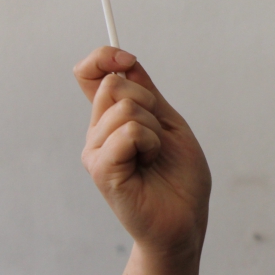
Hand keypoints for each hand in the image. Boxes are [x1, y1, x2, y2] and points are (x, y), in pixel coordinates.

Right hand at [75, 47, 210, 274]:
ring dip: (153, 128)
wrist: (185, 218)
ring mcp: (96, 153)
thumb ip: (145, 91)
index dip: (104, 56)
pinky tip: (149, 163)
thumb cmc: (178, 175)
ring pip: (125, 108)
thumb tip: (123, 59)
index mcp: (111, 119)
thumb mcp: (167, 121)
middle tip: (158, 135)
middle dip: (148, 101)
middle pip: (114, 84)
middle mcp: (97, 134)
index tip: (126, 58)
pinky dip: (150, 143)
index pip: (89, 74)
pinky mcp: (103, 172)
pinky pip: (128, 133)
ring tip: (154, 155)